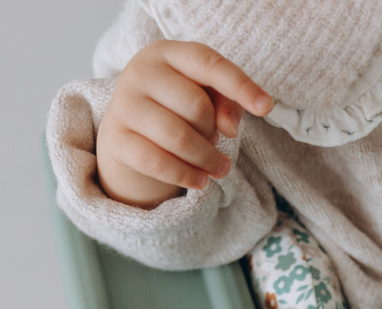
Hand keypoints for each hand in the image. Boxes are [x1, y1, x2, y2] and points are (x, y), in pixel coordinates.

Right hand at [96, 40, 272, 208]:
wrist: (127, 133)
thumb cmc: (176, 109)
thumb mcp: (205, 97)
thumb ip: (227, 102)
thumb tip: (229, 126)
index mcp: (167, 53)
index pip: (208, 63)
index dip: (240, 85)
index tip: (266, 107)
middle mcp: (141, 72)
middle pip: (196, 106)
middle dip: (214, 131)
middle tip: (217, 142)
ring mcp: (124, 104)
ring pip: (178, 137)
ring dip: (207, 159)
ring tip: (220, 168)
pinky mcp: (115, 138)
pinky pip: (158, 162)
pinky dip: (186, 176)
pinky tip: (200, 181)